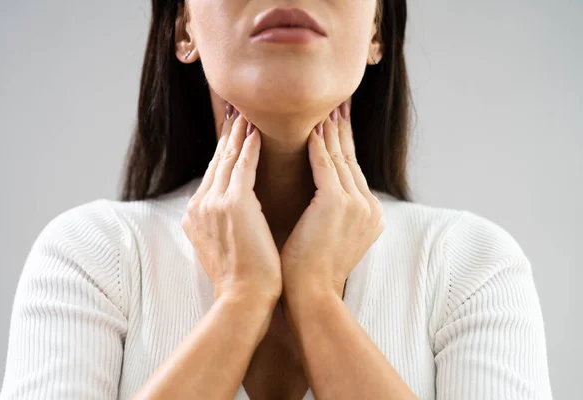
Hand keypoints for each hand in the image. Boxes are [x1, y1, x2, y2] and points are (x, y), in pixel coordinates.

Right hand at [181, 104, 281, 308]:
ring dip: (238, 133)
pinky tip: (257, 131)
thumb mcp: (224, 246)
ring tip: (247, 112)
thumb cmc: (242, 278)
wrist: (244, 299)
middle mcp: (199, 205)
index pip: (211, 174)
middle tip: (235, 109)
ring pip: (226, 158)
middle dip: (227, 134)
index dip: (221, 151)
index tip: (231, 131)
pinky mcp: (233, 203)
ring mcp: (213, 203)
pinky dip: (249, 147)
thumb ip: (223, 223)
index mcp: (195, 215)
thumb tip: (235, 212)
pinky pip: (242, 166)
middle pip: (215, 161)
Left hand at [280, 100, 385, 300]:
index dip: (345, 145)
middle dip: (341, 130)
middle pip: (351, 159)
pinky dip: (316, 145)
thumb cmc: (311, 270)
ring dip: (328, 131)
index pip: (354, 171)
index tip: (338, 123)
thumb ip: (334, 213)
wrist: (311, 294)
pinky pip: (325, 164)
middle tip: (337, 103)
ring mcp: (356, 204)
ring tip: (323, 108)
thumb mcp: (331, 237)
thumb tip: (323, 196)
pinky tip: (310, 128)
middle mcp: (369, 206)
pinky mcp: (337, 203)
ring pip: (340, 157)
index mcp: (369, 215)